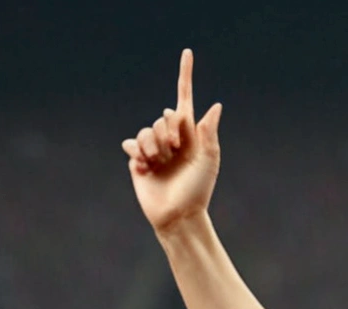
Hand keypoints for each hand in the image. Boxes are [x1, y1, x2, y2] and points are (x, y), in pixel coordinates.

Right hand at [122, 48, 221, 235]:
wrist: (178, 216)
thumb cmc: (198, 191)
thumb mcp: (209, 161)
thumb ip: (208, 133)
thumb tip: (216, 105)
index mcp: (190, 135)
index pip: (185, 99)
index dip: (185, 75)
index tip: (188, 52)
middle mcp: (171, 139)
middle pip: (164, 117)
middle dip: (168, 134)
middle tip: (175, 154)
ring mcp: (153, 149)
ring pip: (146, 130)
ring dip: (153, 147)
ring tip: (159, 165)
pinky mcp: (137, 160)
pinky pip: (132, 143)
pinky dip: (138, 153)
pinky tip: (144, 167)